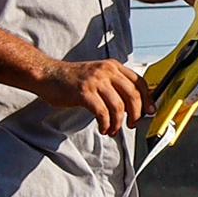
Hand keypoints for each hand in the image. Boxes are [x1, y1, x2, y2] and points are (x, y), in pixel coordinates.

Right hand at [32, 57, 147, 135]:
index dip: (147, 99)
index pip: (139, 82)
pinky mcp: (84, 92)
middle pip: (133, 95)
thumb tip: (134, 106)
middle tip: (132, 125)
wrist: (47, 75)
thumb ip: (115, 86)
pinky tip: (103, 128)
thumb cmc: (72, 79)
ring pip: (118, 106)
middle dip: (136, 114)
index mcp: (113, 66)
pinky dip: (106, 124)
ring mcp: (95, 81)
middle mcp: (106, 71)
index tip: (150, 112)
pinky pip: (103, 112)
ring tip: (113, 130)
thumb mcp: (98, 76)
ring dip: (118, 123)